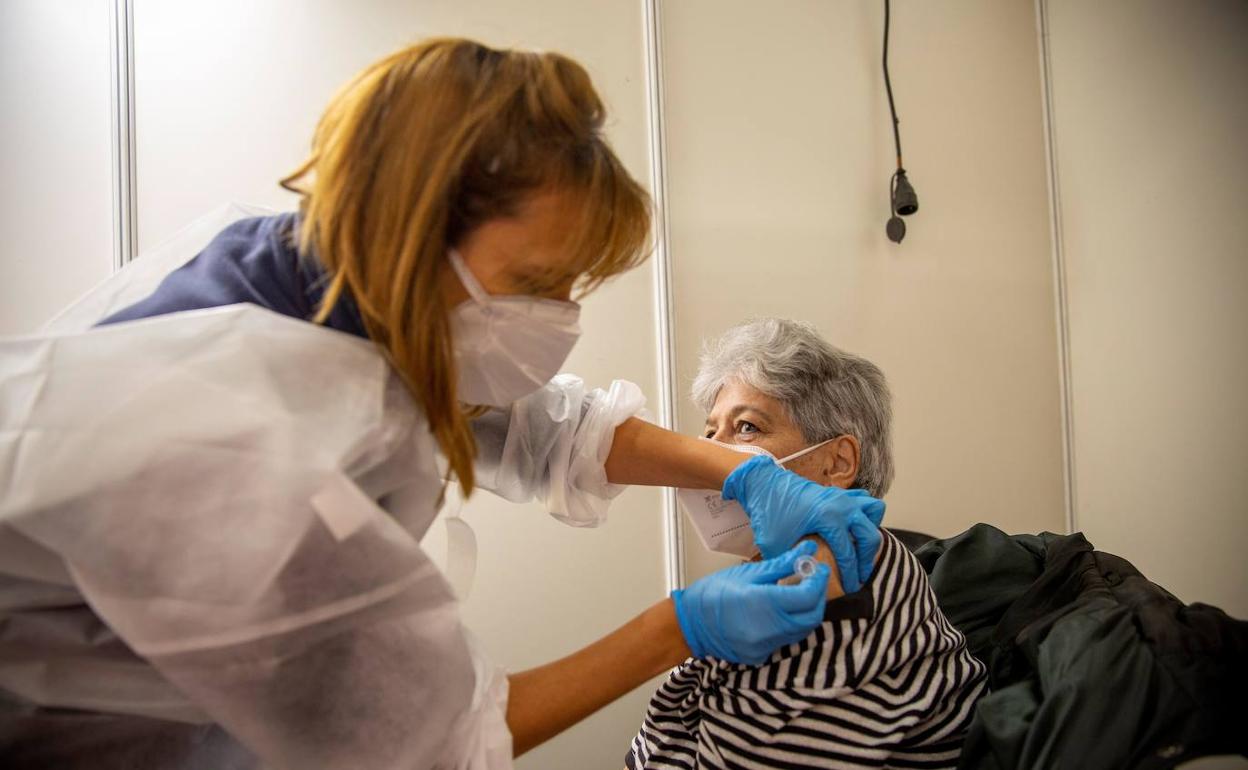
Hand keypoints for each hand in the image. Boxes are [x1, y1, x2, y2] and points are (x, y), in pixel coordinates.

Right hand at [671, 541, 829, 664]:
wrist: (689, 623)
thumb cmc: (713, 593)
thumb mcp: (749, 573)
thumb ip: (782, 564)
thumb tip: (807, 549)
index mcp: (765, 603)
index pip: (808, 596)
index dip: (818, 580)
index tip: (818, 568)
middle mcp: (769, 629)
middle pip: (812, 617)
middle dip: (818, 598)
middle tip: (812, 580)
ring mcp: (765, 646)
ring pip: (801, 631)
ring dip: (805, 612)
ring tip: (797, 594)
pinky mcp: (760, 656)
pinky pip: (785, 640)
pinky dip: (789, 625)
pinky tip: (781, 612)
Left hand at [722, 455, 883, 591]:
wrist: (763, 483)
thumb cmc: (768, 513)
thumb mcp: (774, 545)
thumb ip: (791, 565)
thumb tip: (803, 583)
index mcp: (828, 518)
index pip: (848, 553)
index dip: (850, 575)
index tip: (849, 588)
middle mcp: (842, 505)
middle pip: (870, 537)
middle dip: (866, 560)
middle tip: (858, 575)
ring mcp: (843, 496)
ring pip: (874, 512)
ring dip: (869, 531)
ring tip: (858, 547)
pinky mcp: (839, 492)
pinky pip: (865, 500)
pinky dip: (864, 514)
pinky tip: (851, 528)